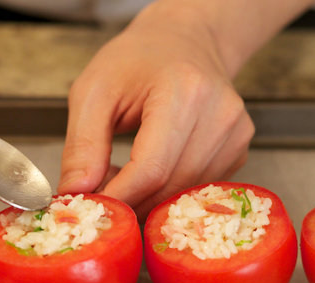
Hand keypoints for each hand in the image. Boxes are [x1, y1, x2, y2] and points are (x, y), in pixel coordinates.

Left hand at [58, 3, 253, 219]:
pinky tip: (148, 172)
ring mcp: (235, 135)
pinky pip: (197, 189)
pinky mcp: (239, 151)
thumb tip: (76, 192)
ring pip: (184, 194)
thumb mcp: (95, 91)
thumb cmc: (138, 60)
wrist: (185, 41)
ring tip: (121, 176)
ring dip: (148, 199)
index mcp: (184, 93)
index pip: (151, 169)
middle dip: (130, 202)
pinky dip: (167, 192)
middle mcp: (220, 115)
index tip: (91, 208)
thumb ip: (82, 145)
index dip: (119, 197)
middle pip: (170, 187)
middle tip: (100, 194)